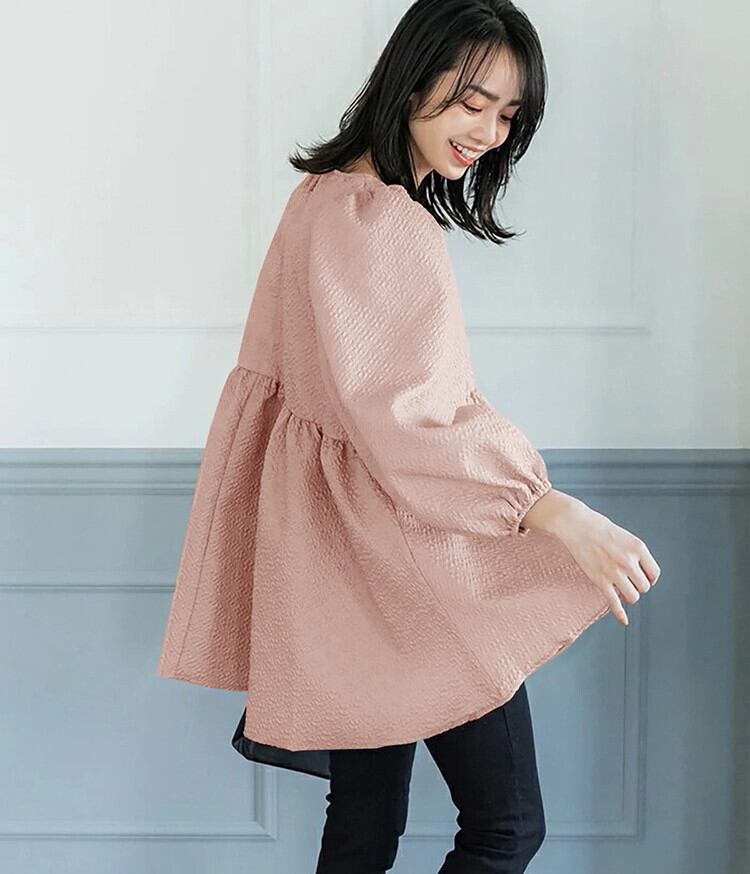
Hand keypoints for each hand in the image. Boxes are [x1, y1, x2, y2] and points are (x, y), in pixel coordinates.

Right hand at [523, 490, 660, 626]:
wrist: (576, 524)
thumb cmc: (599, 527)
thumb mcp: (625, 536)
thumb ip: (634, 553)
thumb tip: (640, 572)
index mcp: (638, 548)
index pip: (654, 574)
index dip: (649, 578)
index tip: (642, 578)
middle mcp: (628, 561)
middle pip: (644, 587)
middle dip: (637, 586)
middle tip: (628, 581)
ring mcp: (614, 572)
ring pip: (633, 597)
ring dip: (629, 596)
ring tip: (621, 590)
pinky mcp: (600, 580)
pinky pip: (614, 602)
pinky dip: (620, 614)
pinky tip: (624, 620)